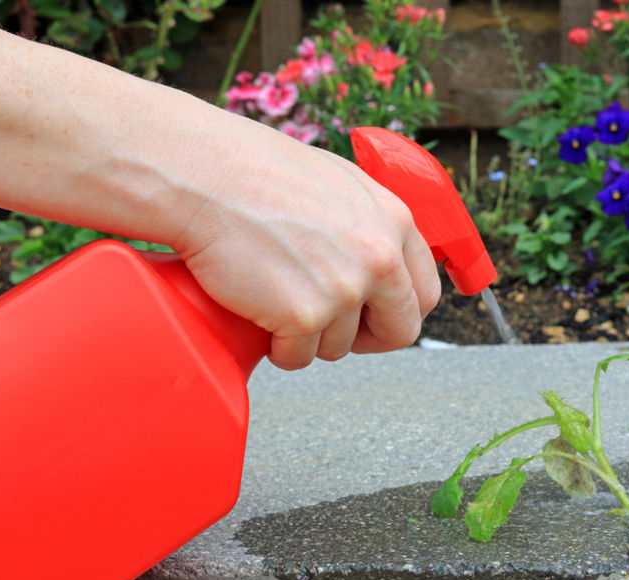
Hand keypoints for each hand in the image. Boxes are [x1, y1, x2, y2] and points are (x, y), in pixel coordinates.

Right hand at [171, 123, 441, 369]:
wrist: (204, 174)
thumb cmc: (257, 172)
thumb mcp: (338, 183)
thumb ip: (369, 222)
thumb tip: (381, 258)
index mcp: (395, 222)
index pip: (424, 292)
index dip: (396, 311)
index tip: (373, 316)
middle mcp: (380, 257)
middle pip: (399, 331)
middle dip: (366, 338)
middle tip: (330, 328)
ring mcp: (345, 289)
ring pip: (340, 346)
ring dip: (309, 336)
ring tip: (275, 299)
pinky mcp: (304, 316)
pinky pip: (297, 357)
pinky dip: (277, 347)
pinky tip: (258, 315)